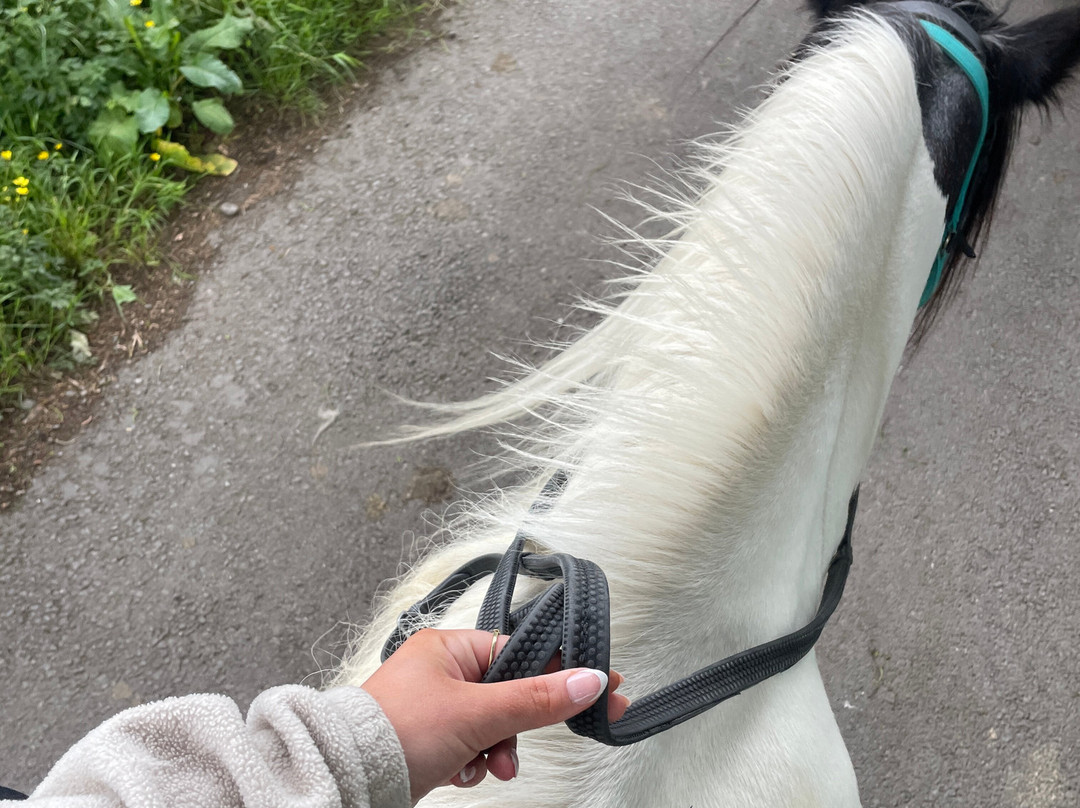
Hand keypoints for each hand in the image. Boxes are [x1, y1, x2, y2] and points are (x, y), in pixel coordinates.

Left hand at [361, 628, 629, 802]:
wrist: (347, 776)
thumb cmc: (395, 731)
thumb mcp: (477, 714)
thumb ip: (536, 699)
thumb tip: (588, 680)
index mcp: (450, 646)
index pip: (521, 652)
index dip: (560, 673)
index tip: (600, 687)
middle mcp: (441, 670)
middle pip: (509, 693)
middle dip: (516, 728)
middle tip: (518, 748)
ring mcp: (434, 705)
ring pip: (492, 724)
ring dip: (495, 749)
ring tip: (484, 765)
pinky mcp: (428, 737)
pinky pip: (471, 745)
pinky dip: (472, 762)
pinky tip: (459, 772)